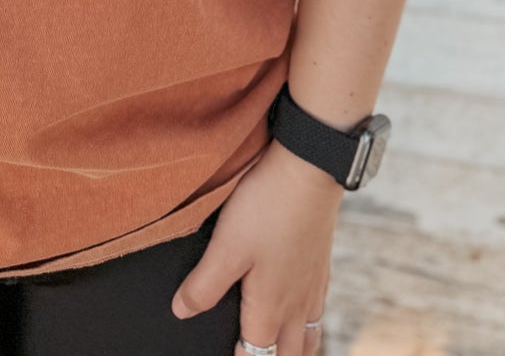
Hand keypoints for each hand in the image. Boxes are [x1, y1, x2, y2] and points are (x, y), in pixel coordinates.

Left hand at [170, 139, 339, 353]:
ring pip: (309, 335)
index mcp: (271, 307)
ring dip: (294, 348)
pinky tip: (301, 306)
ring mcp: (314, 283)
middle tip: (254, 355)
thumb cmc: (268, 206)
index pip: (256, 354)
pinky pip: (318, 308)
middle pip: (289, 353)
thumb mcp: (226, 246)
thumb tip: (182, 312)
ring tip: (281, 349)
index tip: (229, 355)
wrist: (310, 168)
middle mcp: (297, 304)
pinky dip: (309, 321)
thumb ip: (204, 284)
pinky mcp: (322, 262)